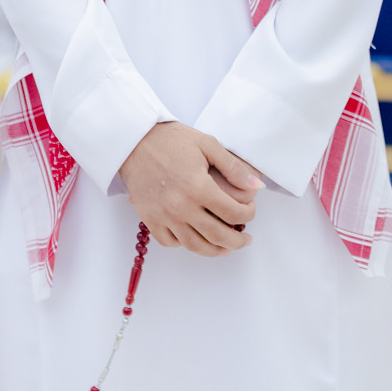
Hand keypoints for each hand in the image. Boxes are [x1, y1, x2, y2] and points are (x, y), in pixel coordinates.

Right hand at [119, 121, 260, 256]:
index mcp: (198, 187)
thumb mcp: (207, 144)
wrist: (133, 140)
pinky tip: (194, 237)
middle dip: (237, 242)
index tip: (250, 212)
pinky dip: (184, 244)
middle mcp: (181, 206)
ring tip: (225, 247)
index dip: (248, 215)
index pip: (233, 214)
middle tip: (245, 240)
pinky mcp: (149, 218)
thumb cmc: (171, 139)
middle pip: (218, 236)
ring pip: (195, 245)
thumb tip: (258, 186)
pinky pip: (170, 242)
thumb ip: (233, 167)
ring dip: (215, 250)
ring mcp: (163, 215)